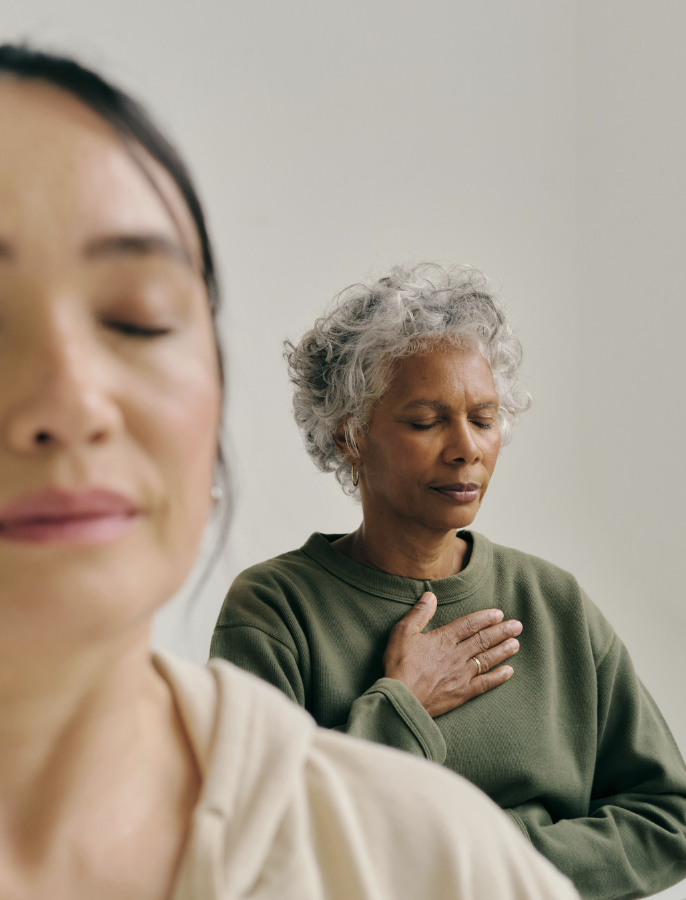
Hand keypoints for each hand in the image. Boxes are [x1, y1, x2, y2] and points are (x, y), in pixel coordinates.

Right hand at [382, 593, 520, 716]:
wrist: (401, 697)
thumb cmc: (399, 664)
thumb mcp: (402, 632)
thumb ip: (419, 613)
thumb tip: (430, 596)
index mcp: (444, 639)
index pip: (469, 625)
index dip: (485, 618)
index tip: (499, 614)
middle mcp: (457, 655)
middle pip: (483, 640)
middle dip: (501, 631)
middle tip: (517, 626)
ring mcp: (462, 674)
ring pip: (487, 659)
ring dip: (503, 651)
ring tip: (516, 644)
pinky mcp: (462, 693)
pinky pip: (485, 684)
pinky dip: (498, 677)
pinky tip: (509, 672)